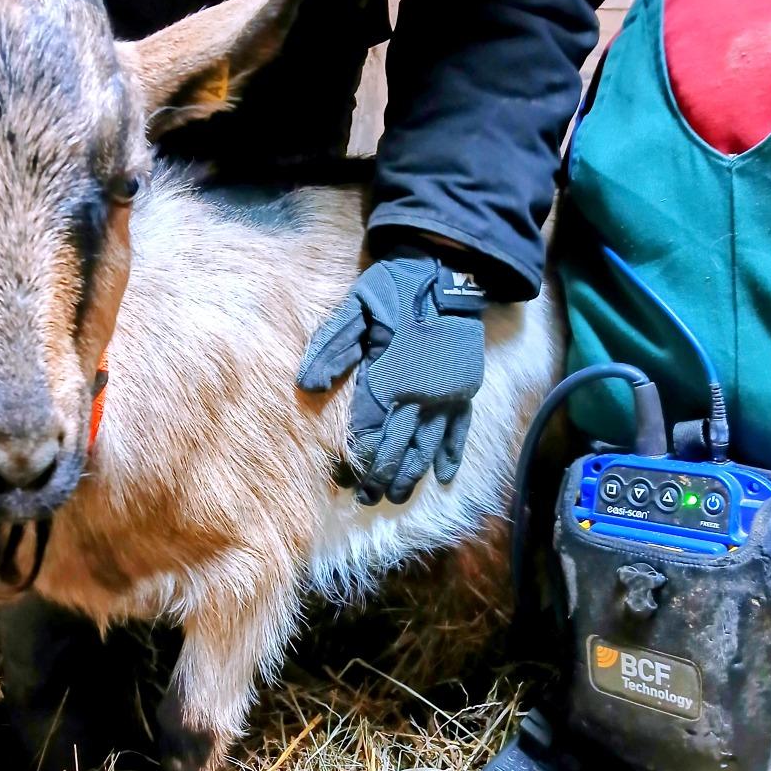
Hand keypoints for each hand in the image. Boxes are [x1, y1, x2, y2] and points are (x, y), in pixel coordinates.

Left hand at [297, 247, 485, 504]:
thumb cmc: (393, 290)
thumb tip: (306, 386)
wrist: (446, 272)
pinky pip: (459, 430)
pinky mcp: (465, 389)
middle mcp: (419, 394)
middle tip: (366, 499)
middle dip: (380, 477)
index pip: (371, 433)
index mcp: (389, 378)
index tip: (344, 480)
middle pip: (398, 448)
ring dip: (410, 474)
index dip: (358, 461)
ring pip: (427, 446)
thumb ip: (331, 348)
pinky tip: (442, 477)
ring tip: (395, 496)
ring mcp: (446, 395)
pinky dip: (451, 455)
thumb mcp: (354, 310)